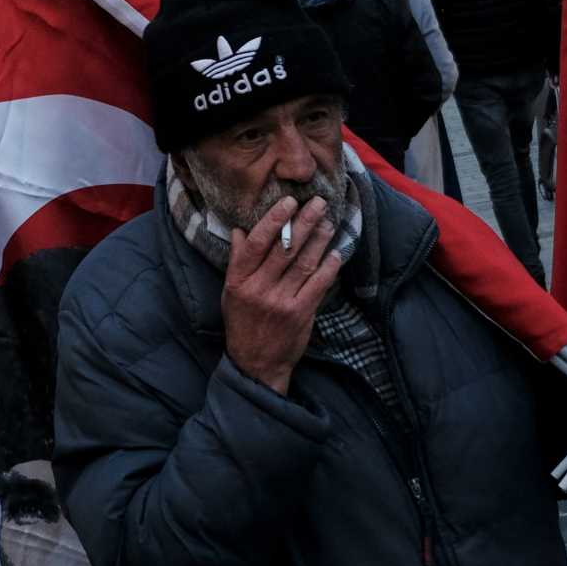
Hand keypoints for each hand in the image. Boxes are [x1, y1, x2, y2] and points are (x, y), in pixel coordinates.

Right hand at [223, 197, 341, 394]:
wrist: (256, 364)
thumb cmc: (243, 323)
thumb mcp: (231, 293)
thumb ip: (237, 261)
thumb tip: (239, 230)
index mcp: (238, 281)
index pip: (256, 242)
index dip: (274, 219)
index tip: (289, 201)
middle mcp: (259, 289)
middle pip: (285, 248)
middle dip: (304, 222)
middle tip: (319, 203)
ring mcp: (281, 301)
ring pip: (304, 262)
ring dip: (319, 240)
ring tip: (328, 222)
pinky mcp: (300, 313)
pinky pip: (318, 284)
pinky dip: (328, 267)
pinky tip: (335, 253)